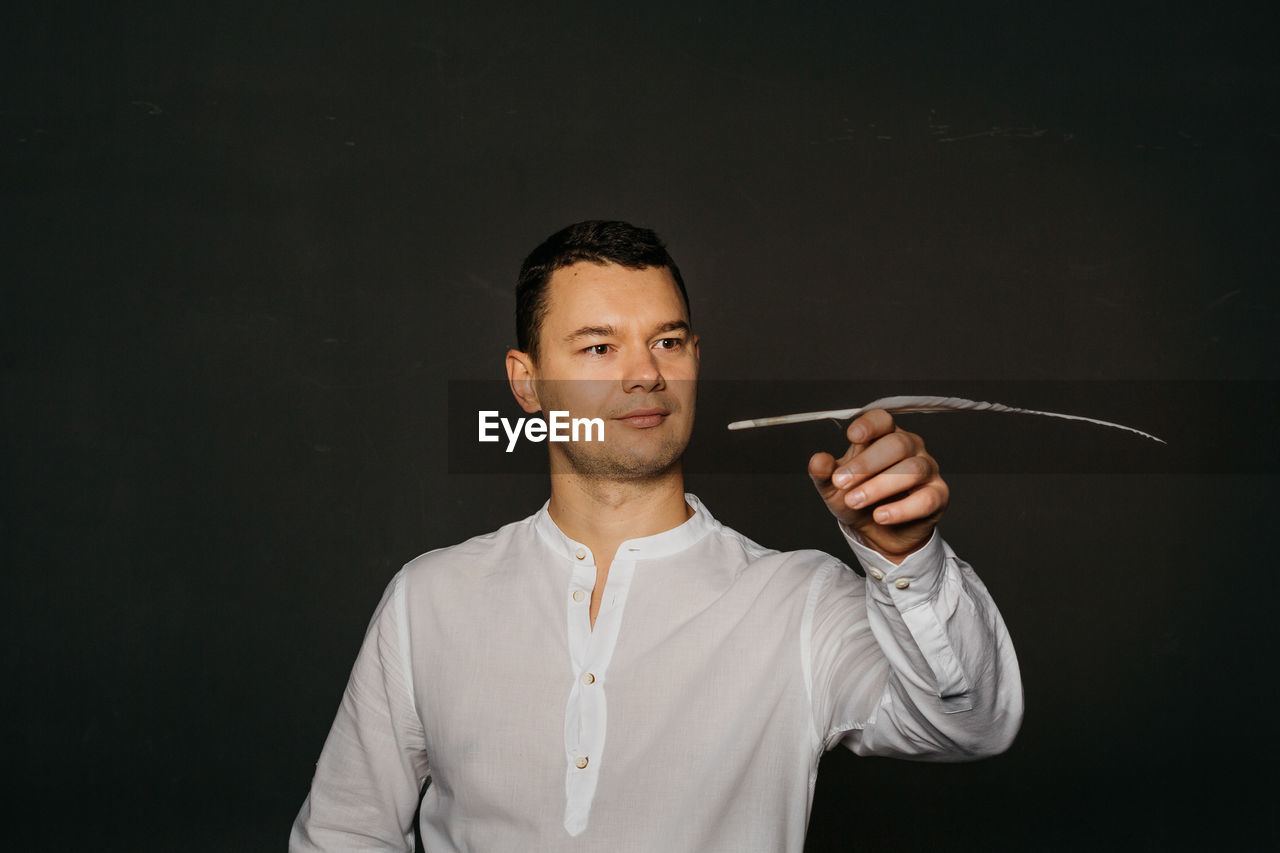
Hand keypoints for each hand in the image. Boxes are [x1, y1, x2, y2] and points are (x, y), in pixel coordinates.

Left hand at [808, 408, 948, 562]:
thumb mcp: (834, 488)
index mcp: (884, 436)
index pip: (883, 420)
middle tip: (841, 483)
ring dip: (880, 486)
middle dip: (866, 464)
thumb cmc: (860, 500)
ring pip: (912, 469)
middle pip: (897, 444)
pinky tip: (880, 516)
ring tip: (855, 501)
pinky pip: (926, 498)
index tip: (852, 437)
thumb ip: (825, 473)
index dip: (870, 425)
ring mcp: (928, 470)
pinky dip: (901, 509)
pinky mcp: (938, 495)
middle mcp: (910, 447)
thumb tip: (818, 460)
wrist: (880, 533)